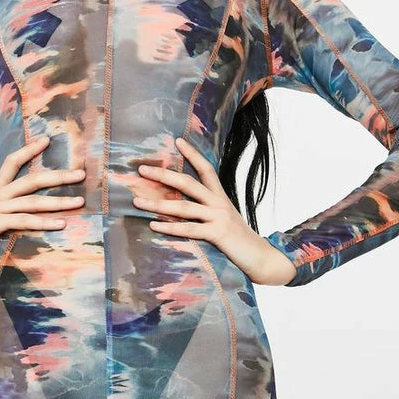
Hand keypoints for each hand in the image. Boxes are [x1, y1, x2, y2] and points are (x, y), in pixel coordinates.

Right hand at [0, 135, 85, 277]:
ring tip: (79, 201)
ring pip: (32, 201)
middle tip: (81, 174)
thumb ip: (9, 211)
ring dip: (59, 201)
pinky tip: (61, 223)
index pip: (11, 162)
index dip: (29, 150)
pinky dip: (44, 222)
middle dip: (58, 176)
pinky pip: (24, 220)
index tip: (47, 140)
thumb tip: (32, 211)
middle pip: (31, 179)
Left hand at [133, 136, 296, 285]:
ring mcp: (219, 217)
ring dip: (158, 204)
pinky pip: (189, 229)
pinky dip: (169, 227)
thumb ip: (208, 209)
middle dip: (163, 175)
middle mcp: (219, 203)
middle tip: (142, 170)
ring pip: (183, 207)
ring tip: (137, 202)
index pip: (206, 169)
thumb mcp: (224, 218)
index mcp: (220, 196)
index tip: (177, 140)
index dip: (192, 154)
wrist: (261, 257)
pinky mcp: (218, 234)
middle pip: (188, 183)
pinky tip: (154, 225)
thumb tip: (183, 204)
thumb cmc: (238, 239)